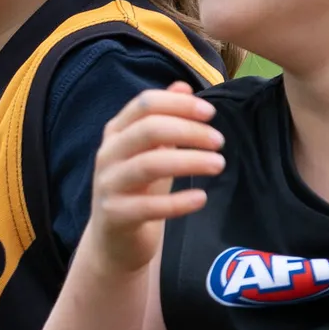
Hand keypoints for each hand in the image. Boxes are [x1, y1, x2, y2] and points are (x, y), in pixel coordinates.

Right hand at [86, 83, 225, 274]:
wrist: (114, 242)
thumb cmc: (138, 191)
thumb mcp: (151, 152)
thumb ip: (164, 120)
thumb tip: (183, 87)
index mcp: (116, 133)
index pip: (145, 104)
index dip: (179, 105)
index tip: (210, 113)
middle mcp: (108, 155)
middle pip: (148, 129)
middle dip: (189, 131)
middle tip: (220, 141)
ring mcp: (108, 185)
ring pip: (149, 164)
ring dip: (189, 161)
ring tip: (218, 164)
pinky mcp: (115, 216)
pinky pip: (148, 206)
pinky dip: (178, 202)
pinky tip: (201, 198)